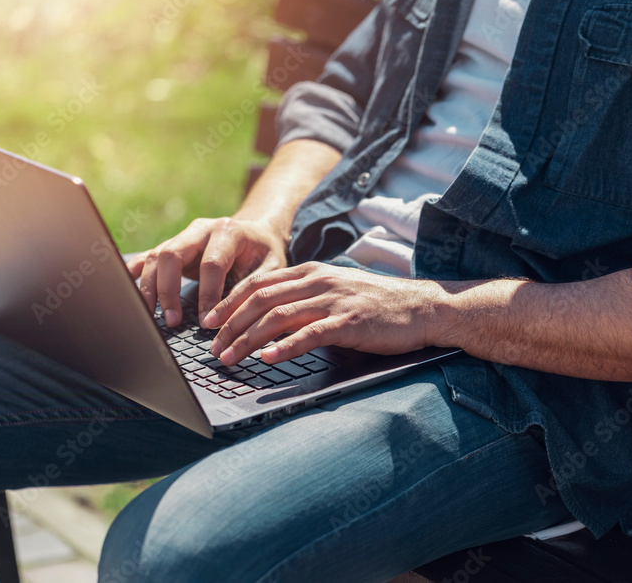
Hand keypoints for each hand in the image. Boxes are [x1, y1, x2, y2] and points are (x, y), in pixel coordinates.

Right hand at [126, 217, 288, 326]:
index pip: (211, 264)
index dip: (208, 294)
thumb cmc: (265, 253)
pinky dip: (136, 275)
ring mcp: (183, 236)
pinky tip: (128, 294)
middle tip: (173, 320)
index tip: (207, 322)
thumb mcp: (271, 268)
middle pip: (173, 254)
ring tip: (150, 315)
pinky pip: (148, 258)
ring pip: (156, 257)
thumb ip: (252, 287)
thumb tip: (228, 317)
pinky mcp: (173, 247)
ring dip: (150, 287)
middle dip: (169, 290)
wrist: (257, 232)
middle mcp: (201, 229)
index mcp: (228, 232)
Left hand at [203, 262, 438, 365]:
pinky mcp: (349, 322)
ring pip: (277, 316)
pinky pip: (309, 334)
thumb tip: (269, 321)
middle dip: (230, 325)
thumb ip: (305, 300)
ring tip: (229, 358)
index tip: (208, 323)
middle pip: (260, 299)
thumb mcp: (335, 292)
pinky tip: (268, 359)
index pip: (258, 283)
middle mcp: (318, 281)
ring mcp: (333, 300)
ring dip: (247, 339)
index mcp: (311, 272)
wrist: (422, 307)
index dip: (228, 303)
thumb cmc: (377, 305)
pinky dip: (284, 347)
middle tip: (212, 348)